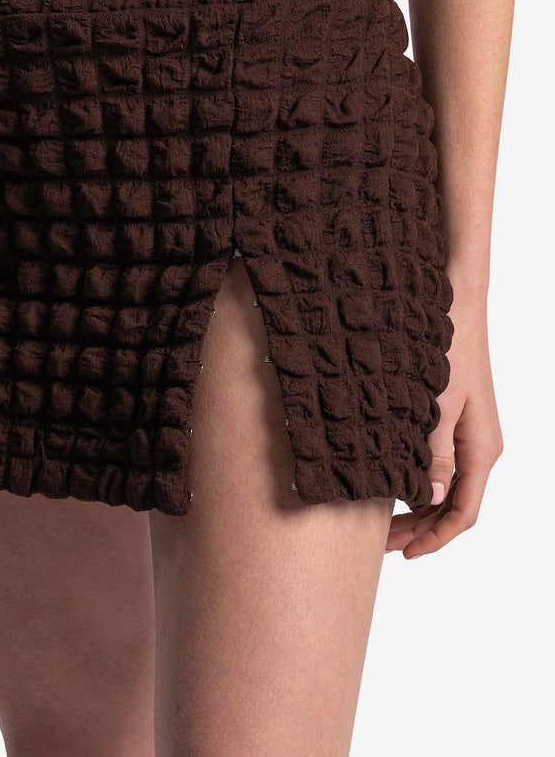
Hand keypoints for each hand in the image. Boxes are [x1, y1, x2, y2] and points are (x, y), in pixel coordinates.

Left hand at [385, 288, 502, 557]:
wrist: (454, 306)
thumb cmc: (446, 351)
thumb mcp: (436, 406)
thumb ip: (432, 453)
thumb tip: (432, 498)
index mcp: (481, 451)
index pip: (463, 513)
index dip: (435, 539)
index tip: (406, 554)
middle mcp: (479, 448)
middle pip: (453, 506)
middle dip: (420, 529)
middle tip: (380, 546)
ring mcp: (469, 437)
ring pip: (446, 489)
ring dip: (417, 509)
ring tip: (381, 526)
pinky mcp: (455, 424)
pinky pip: (441, 467)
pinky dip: (418, 484)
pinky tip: (391, 489)